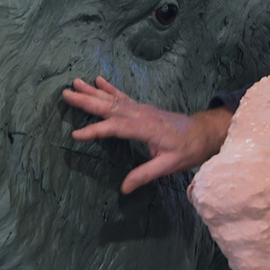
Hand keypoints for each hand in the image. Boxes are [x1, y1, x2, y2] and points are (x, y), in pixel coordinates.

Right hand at [62, 76, 232, 192]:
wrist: (203, 132)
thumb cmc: (188, 150)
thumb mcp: (170, 166)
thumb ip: (145, 175)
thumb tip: (124, 188)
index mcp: (146, 128)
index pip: (116, 128)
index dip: (96, 131)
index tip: (76, 134)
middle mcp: (141, 114)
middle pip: (110, 107)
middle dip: (87, 101)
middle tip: (66, 93)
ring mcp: (141, 109)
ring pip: (113, 99)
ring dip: (93, 91)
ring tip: (75, 83)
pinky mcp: (142, 108)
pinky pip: (122, 96)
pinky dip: (109, 88)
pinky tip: (98, 81)